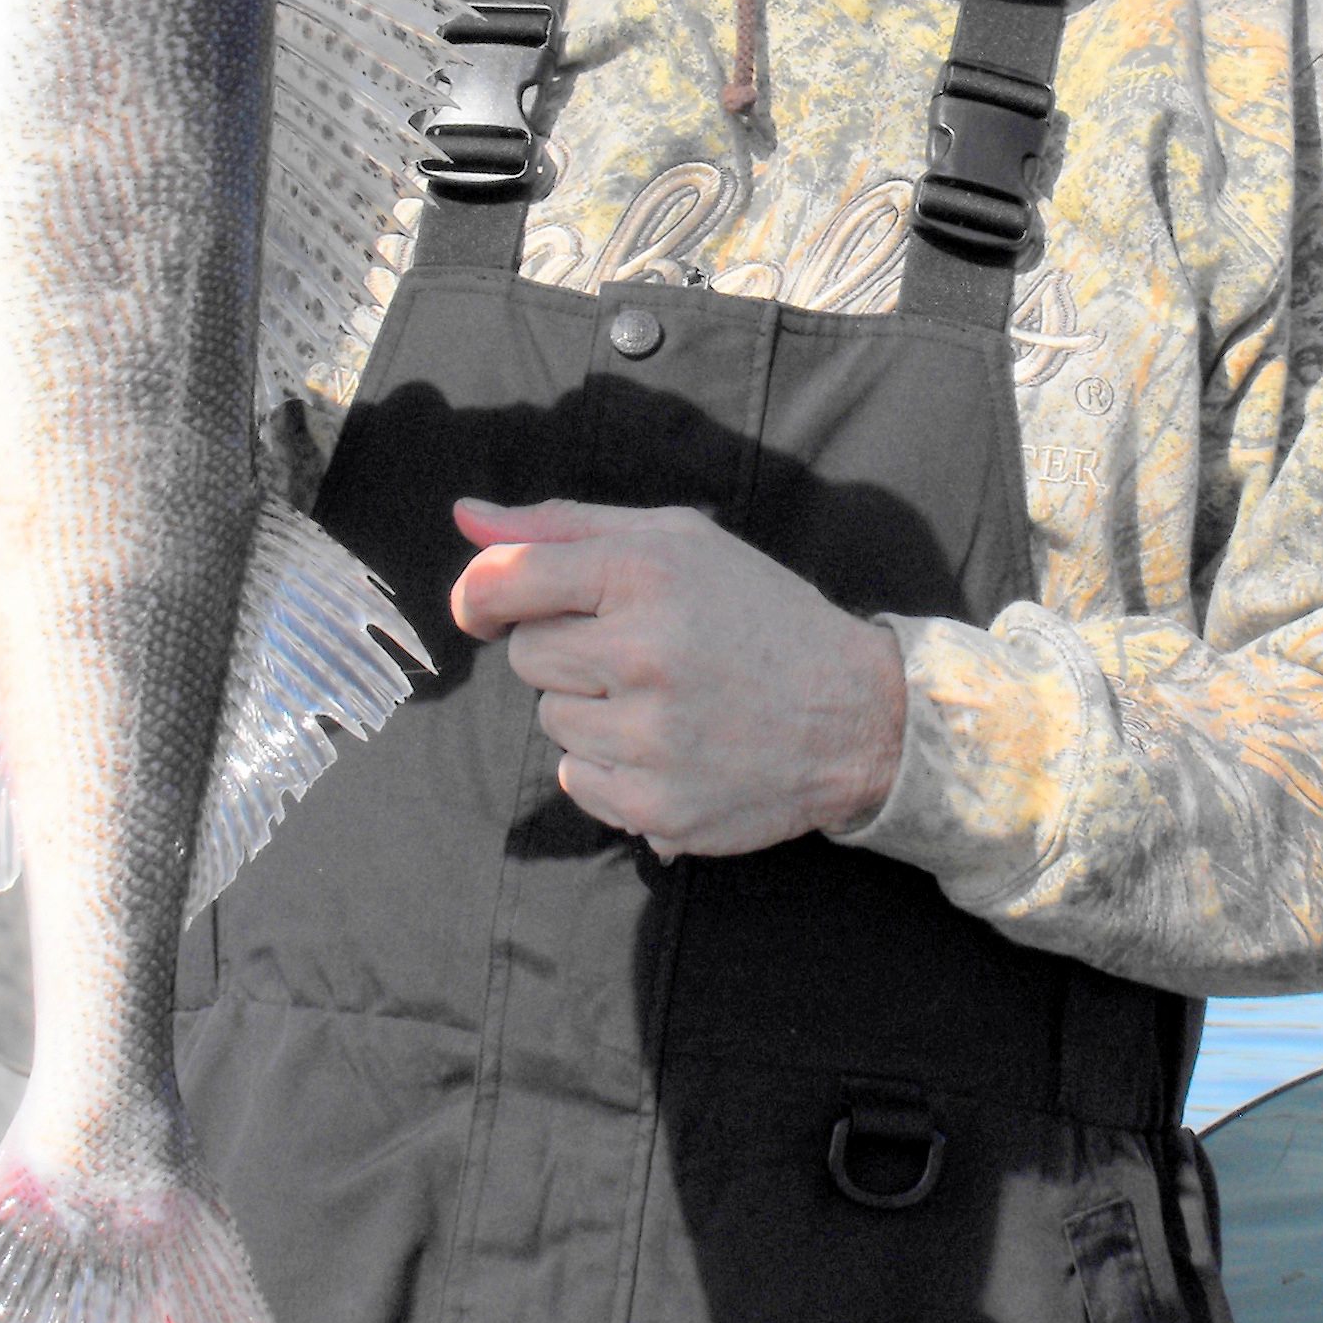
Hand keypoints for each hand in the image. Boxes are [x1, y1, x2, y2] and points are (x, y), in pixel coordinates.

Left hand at [449, 497, 905, 858]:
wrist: (857, 713)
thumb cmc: (756, 613)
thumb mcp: (677, 541)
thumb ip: (564, 525)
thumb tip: (465, 517)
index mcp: (646, 572)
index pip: (506, 580)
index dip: (479, 596)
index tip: (488, 610)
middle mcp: (645, 651)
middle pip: (527, 656)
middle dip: (567, 651)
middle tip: (637, 650)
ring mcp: (652, 736)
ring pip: (551, 720)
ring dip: (590, 711)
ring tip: (665, 700)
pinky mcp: (657, 804)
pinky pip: (576, 780)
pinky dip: (610, 767)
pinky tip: (670, 747)